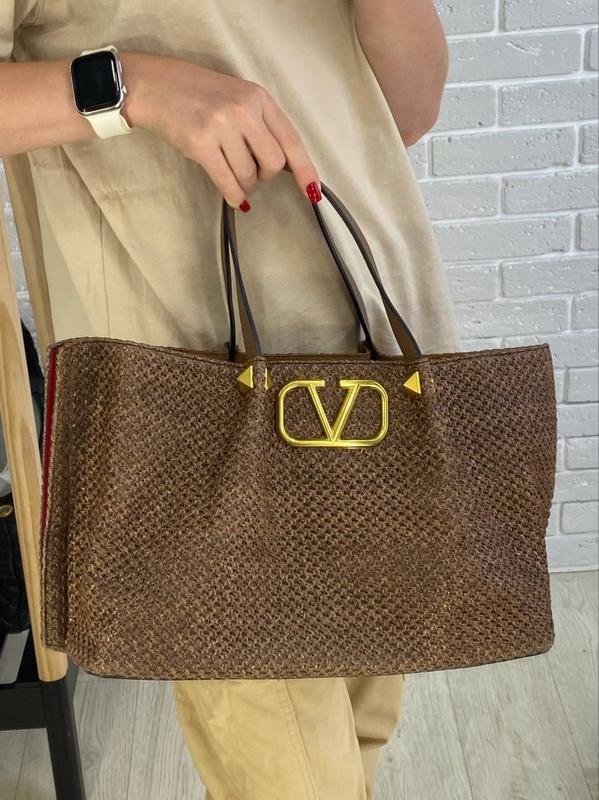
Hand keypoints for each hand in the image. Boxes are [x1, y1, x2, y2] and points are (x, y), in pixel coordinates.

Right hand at [123, 53, 321, 210]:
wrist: (155, 86)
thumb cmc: (199, 95)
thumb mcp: (237, 98)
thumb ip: (261, 125)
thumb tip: (282, 165)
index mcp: (258, 98)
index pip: (291, 140)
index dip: (305, 170)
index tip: (313, 192)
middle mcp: (244, 110)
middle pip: (273, 163)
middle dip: (265, 176)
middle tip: (251, 171)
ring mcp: (222, 126)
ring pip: (249, 175)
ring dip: (245, 184)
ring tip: (232, 173)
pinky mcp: (201, 144)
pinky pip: (228, 182)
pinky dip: (234, 195)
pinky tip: (234, 198)